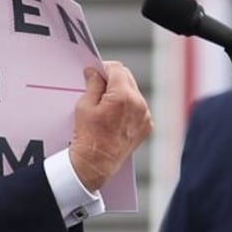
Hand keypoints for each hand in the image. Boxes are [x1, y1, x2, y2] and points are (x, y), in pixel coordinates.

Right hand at [69, 61, 152, 191]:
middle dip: (112, 79)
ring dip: (120, 93)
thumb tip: (94, 72)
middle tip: (97, 88)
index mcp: (122, 97)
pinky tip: (113, 117)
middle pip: (127, 78)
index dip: (104, 68)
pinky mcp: (147, 126)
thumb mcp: (84, 106)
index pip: (117, 69)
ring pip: (133, 92)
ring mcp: (145, 116)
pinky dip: (127, 106)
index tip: (95, 73)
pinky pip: (138, 107)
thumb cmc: (88, 138)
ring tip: (104, 106)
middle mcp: (139, 104)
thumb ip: (93, 84)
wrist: (96, 163)